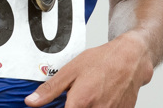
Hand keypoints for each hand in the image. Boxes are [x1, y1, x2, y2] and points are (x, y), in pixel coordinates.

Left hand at [25, 34, 153, 107]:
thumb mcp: (71, 70)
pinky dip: (101, 106)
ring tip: (90, 95)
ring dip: (88, 106)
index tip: (63, 104)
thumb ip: (51, 89)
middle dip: (75, 107)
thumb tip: (31, 102)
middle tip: (76, 98)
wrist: (131, 58)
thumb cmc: (103, 61)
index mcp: (80, 103)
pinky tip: (101, 97)